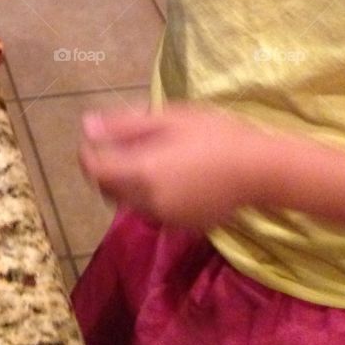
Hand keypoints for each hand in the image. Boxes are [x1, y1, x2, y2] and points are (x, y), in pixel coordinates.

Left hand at [78, 103, 273, 230]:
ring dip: (128, 182)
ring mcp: (165, 219)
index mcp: (142, 172)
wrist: (258, 169)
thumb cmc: (214, 134)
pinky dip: (150, 195)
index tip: (97, 137)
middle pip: (107, 189)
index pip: (94, 170)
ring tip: (154, 156)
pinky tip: (174, 175)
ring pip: (128, 202)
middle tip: (127, 143)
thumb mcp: (168, 119)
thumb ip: (124, 125)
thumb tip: (86, 126)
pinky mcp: (181, 226)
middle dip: (106, 168)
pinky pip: (152, 211)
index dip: (88, 152)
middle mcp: (148, 202)